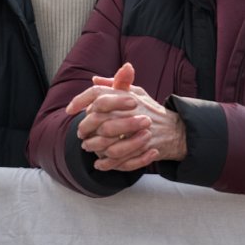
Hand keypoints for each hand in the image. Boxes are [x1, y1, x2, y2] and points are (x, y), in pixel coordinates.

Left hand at [67, 63, 187, 171]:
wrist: (175, 130)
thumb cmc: (150, 110)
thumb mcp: (136, 93)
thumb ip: (116, 85)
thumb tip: (94, 80)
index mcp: (129, 97)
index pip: (99, 95)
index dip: (81, 100)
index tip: (69, 109)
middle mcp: (133, 113)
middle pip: (99, 120)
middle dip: (85, 128)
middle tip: (80, 134)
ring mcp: (138, 132)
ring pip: (107, 142)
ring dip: (94, 147)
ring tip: (88, 147)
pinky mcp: (143, 149)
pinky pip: (120, 159)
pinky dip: (107, 163)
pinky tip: (99, 164)